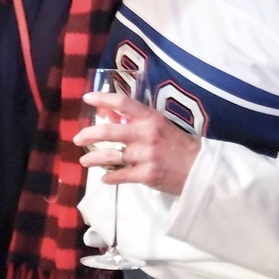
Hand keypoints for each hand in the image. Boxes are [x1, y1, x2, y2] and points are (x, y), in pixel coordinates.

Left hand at [73, 91, 200, 195]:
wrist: (200, 169)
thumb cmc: (180, 144)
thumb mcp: (160, 125)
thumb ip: (136, 121)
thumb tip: (109, 115)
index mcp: (150, 118)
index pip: (123, 103)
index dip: (103, 99)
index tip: (87, 99)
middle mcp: (146, 134)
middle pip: (109, 132)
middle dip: (89, 135)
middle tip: (78, 139)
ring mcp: (145, 156)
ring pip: (111, 156)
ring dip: (94, 159)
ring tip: (84, 161)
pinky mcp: (147, 175)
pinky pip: (121, 176)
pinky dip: (110, 178)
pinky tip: (104, 179)